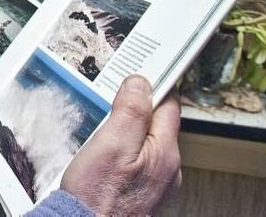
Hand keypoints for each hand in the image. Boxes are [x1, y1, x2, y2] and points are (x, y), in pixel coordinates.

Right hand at [61, 75, 181, 214]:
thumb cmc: (97, 197)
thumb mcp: (110, 145)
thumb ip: (129, 112)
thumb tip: (140, 84)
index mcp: (164, 152)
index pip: (168, 104)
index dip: (152, 84)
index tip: (139, 70)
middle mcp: (167, 168)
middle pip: (157, 121)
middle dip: (136, 108)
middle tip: (111, 100)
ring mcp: (156, 181)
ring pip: (146, 141)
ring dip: (128, 130)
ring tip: (104, 129)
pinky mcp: (142, 190)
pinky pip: (138, 158)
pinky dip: (124, 150)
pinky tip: (105, 154)